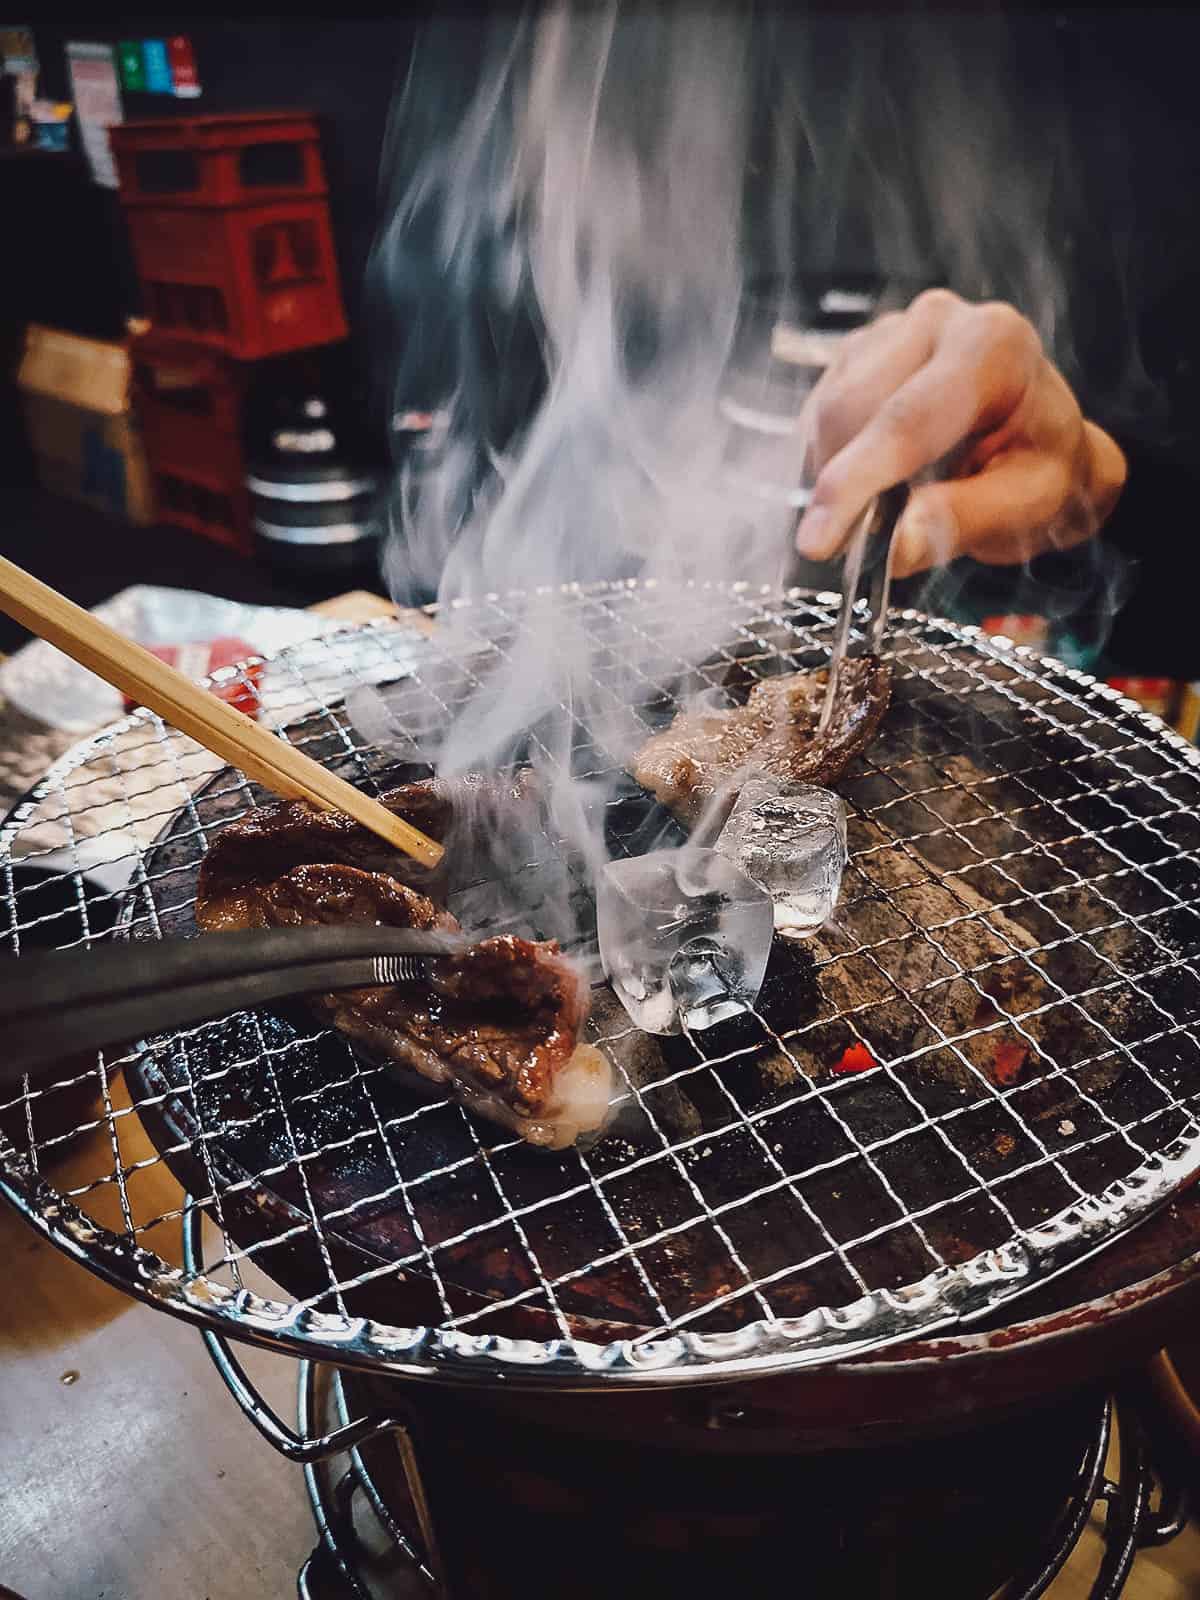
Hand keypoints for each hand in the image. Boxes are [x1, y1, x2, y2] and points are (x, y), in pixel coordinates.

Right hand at [793, 289, 1127, 577]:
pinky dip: (828, 461)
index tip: (818, 541)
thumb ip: (964, 521)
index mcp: (994, 347)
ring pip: (825, 413)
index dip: (854, 483)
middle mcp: (940, 322)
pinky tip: (867, 478)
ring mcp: (893, 331)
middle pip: (851, 411)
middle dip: (840, 484)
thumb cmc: (1042, 470)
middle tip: (860, 542)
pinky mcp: (861, 352)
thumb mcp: (1027, 505)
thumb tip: (898, 544)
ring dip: (832, 475)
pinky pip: (817, 414)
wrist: (1042, 442)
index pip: (905, 420)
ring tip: (880, 505)